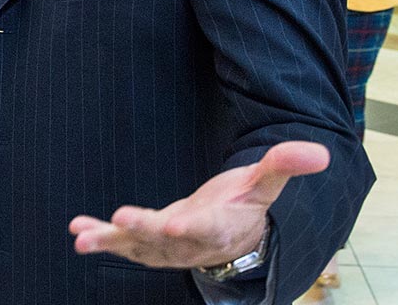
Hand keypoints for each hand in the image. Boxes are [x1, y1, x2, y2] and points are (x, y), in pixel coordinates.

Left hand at [69, 141, 328, 267]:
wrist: (232, 237)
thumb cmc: (245, 205)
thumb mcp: (264, 184)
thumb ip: (283, 166)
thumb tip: (320, 151)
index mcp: (221, 227)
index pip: (207, 229)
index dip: (191, 226)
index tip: (176, 222)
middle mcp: (190, 242)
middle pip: (165, 238)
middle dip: (142, 230)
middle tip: (121, 219)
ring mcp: (166, 247)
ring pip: (136, 247)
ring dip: (109, 241)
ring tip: (82, 237)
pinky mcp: (147, 244)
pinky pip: (122, 244)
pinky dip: (100, 237)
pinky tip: (77, 229)